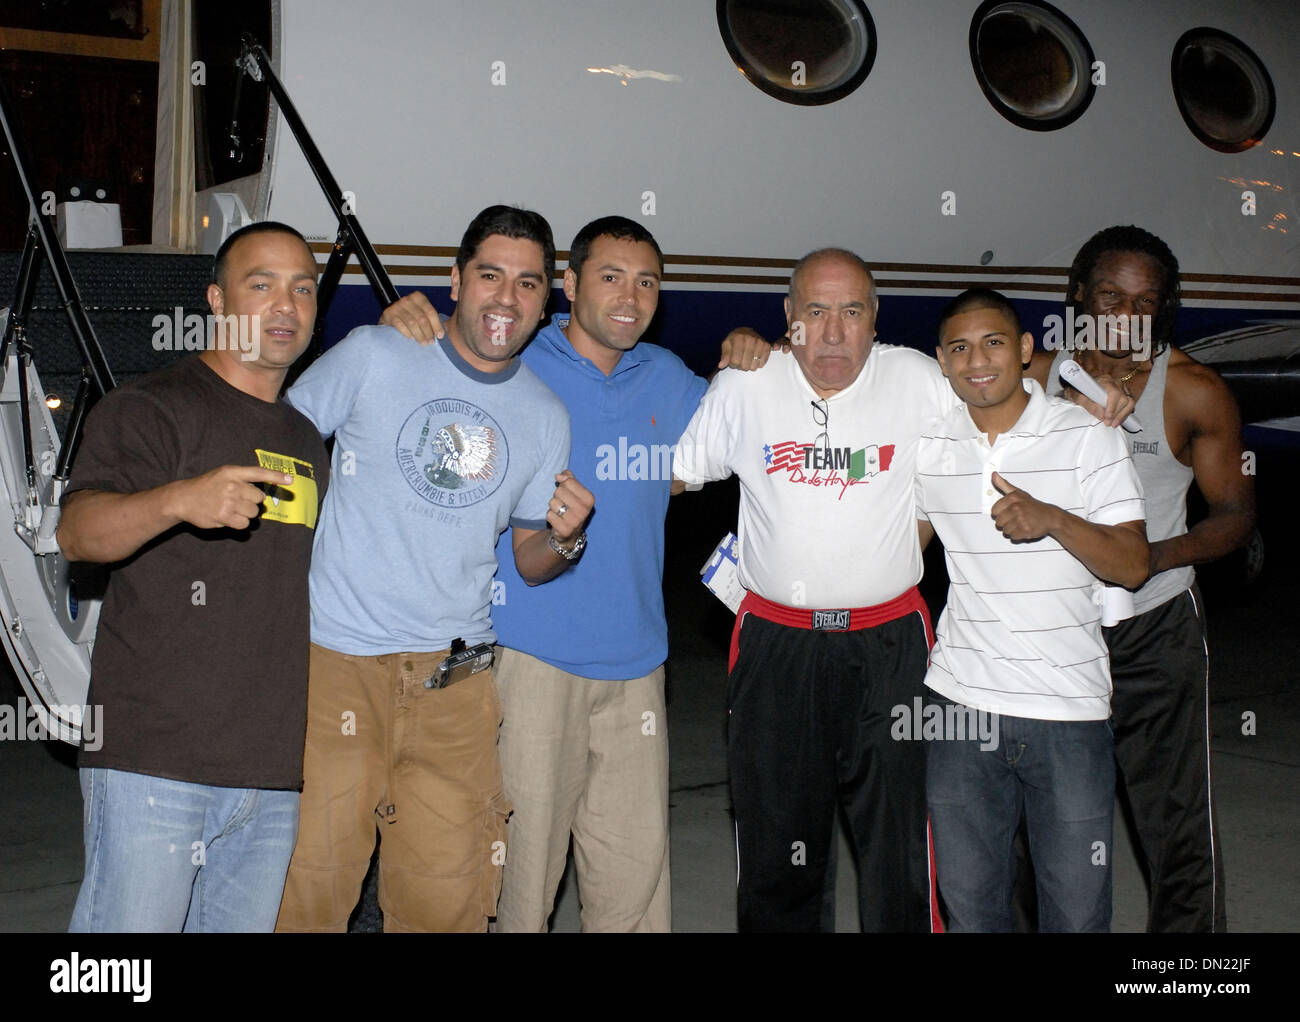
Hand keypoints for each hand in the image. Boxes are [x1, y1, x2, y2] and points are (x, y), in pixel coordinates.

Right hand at [169, 465, 293, 529]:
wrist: (183, 499)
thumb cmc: (207, 487)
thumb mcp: (223, 475)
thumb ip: (242, 479)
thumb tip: (263, 493)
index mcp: (232, 472)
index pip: (259, 473)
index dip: (276, 476)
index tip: (291, 480)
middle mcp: (232, 485)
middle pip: (259, 498)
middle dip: (251, 502)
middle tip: (237, 501)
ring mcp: (228, 501)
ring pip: (253, 513)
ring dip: (245, 513)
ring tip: (231, 509)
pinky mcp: (224, 516)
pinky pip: (244, 524)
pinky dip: (240, 523)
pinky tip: (228, 518)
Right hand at [380, 291, 445, 342]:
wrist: (389, 317)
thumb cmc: (408, 316)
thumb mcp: (421, 313)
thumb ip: (430, 318)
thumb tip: (442, 332)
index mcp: (418, 297)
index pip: (430, 312)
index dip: (437, 325)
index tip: (440, 336)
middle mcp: (407, 300)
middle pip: (422, 318)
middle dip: (428, 332)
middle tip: (431, 342)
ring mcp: (397, 306)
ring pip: (412, 323)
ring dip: (419, 335)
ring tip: (423, 343)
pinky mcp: (389, 314)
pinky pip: (401, 326)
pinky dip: (408, 333)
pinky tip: (412, 338)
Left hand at [547, 470, 593, 544]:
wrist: (570, 533)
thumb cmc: (571, 507)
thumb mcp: (575, 492)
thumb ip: (569, 479)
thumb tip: (559, 475)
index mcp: (589, 498)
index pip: (568, 481)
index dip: (563, 485)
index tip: (566, 492)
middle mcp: (584, 510)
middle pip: (559, 491)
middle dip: (557, 496)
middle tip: (563, 504)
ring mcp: (575, 521)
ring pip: (552, 502)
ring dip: (553, 506)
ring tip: (560, 512)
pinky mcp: (564, 530)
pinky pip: (549, 515)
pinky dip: (550, 516)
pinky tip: (557, 520)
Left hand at [718, 327, 776, 369]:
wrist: (747, 331)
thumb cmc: (735, 340)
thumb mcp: (727, 345)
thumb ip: (724, 355)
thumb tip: (721, 365)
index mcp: (738, 338)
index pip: (735, 361)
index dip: (732, 364)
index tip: (733, 359)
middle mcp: (750, 339)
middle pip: (744, 365)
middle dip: (741, 365)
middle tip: (740, 359)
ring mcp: (760, 343)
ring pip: (753, 366)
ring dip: (749, 365)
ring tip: (747, 358)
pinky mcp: (767, 347)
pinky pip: (761, 364)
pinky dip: (757, 364)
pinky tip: (754, 358)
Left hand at [990, 471, 1060, 541]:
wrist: (1050, 516)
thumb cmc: (1032, 505)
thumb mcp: (1017, 492)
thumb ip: (1003, 484)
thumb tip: (993, 474)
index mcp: (1012, 498)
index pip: (994, 511)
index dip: (1000, 513)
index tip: (1008, 511)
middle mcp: (1015, 508)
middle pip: (998, 523)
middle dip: (1006, 522)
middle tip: (1016, 518)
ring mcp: (1020, 520)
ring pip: (1005, 531)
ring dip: (1012, 529)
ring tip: (1020, 523)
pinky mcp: (1025, 530)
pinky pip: (1012, 537)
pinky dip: (1017, 536)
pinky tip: (1024, 529)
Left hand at [1066, 372, 1135, 427]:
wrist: (1078, 387)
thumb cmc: (1078, 390)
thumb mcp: (1076, 396)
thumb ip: (1088, 404)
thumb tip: (1101, 415)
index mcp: (1104, 380)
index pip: (1114, 393)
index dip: (1112, 406)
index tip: (1107, 416)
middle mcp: (1115, 383)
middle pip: (1123, 398)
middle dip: (1116, 413)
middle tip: (1107, 423)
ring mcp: (1120, 388)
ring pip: (1129, 402)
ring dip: (1122, 415)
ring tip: (1113, 424)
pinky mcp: (1123, 394)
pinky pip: (1129, 405)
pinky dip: (1124, 414)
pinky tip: (1117, 420)